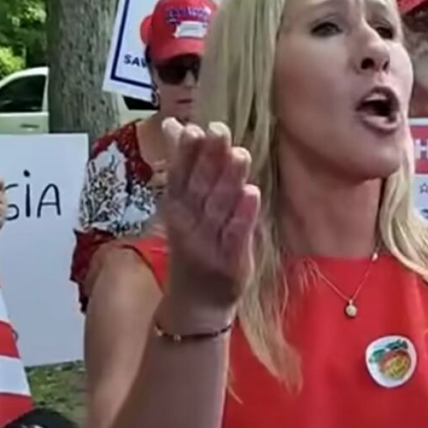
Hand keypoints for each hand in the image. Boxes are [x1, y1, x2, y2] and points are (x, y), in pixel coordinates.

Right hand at [159, 119, 259, 326]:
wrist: (196, 303)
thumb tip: (175, 124)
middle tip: (220, 130)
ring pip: (219, 208)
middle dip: (208, 158)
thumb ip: (183, 165)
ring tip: (240, 154)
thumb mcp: (181, 207)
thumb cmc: (193, 245)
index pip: (179, 176)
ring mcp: (209, 243)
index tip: (194, 128)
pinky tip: (252, 192)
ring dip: (229, 180)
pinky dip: (243, 215)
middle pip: (199, 188)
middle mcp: (189, 224)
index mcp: (176, 208)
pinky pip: (236, 235)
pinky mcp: (231, 261)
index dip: (185, 153)